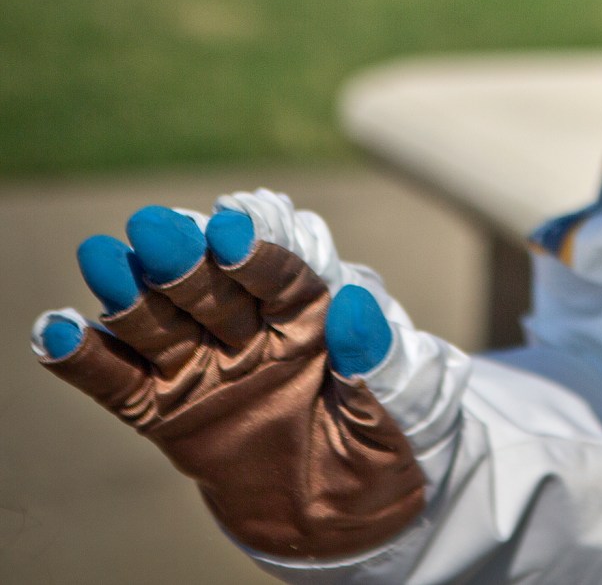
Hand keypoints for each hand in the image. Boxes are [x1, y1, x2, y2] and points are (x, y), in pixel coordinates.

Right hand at [33, 190, 465, 560]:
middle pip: (213, 291)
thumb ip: (376, 360)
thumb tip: (354, 308)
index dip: (260, 255)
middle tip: (155, 231)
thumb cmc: (387, 446)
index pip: (285, 278)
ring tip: (102, 262)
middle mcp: (254, 333)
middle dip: (186, 261)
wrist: (348, 515)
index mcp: (317, 318)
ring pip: (161, 327)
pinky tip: (55, 331)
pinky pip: (120, 385)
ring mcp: (206, 370)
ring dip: (130, 296)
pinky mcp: (167, 414)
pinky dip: (87, 360)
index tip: (234, 231)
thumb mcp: (401, 406)